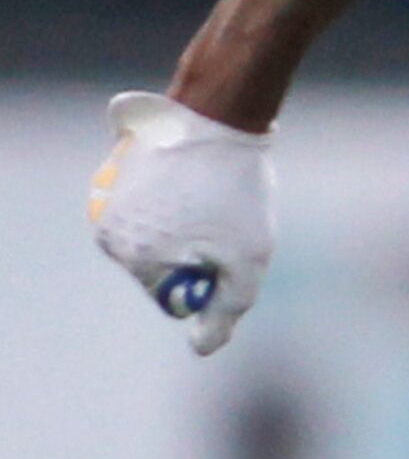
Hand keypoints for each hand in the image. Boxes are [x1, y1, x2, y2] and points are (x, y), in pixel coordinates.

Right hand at [87, 92, 274, 354]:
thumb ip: (225, 310)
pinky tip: (195, 171)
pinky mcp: (120, 170)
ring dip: (187, 221)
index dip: (211, 276)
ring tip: (210, 189)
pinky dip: (176, 194)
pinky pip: (154, 201)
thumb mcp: (248, 258)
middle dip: (197, 249)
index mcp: (132, 257)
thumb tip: (202, 347)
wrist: (221, 110)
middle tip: (223, 213)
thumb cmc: (238, 187)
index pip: (173, 297)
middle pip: (163, 266)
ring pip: (160, 233)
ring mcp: (110, 198)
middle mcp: (110, 232)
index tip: (228, 243)